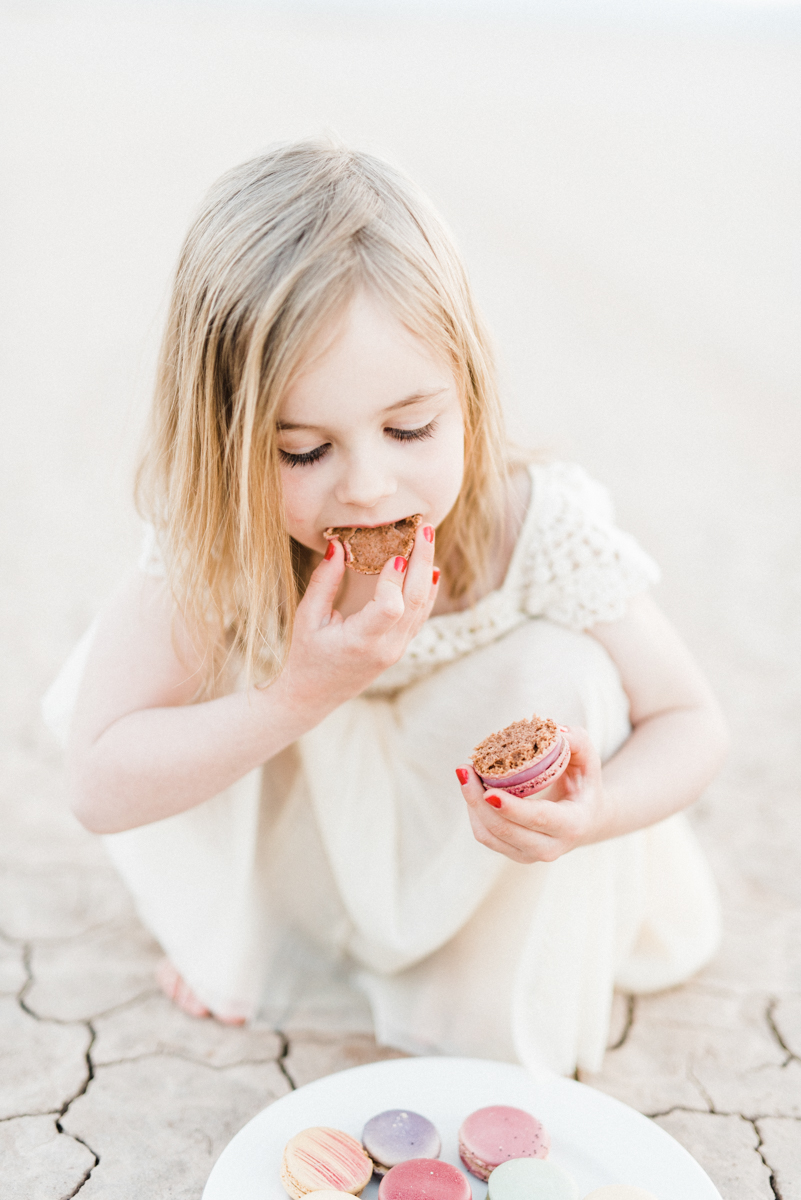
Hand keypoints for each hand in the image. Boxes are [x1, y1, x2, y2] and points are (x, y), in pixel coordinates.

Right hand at [277, 523, 439, 715]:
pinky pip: (420, 617)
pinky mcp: (400, 648)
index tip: (393, 555)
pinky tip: (429, 570)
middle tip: (424, 529)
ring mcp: (397, 650)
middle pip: (416, 601)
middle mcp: (385, 647)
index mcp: (360, 641)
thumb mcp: (307, 618)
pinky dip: (427, 591)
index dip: (394, 580)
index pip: (390, 608)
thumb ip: (323, 582)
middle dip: (422, 561)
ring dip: (427, 571)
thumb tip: (337, 545)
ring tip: (428, 539)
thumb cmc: (305, 656)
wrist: (313, 695)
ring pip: (423, 608)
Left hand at [455, 725, 610, 862]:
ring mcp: (530, 855)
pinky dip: (474, 812)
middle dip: (478, 800)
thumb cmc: (583, 784)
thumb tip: (556, 730)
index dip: (512, 808)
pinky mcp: (513, 853)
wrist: (585, 820)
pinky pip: (484, 835)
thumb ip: (578, 742)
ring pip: (489, 835)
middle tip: (464, 769)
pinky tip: (472, 789)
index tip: (489, 792)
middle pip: (505, 829)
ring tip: (465, 774)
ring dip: (472, 805)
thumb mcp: (588, 761)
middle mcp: (551, 847)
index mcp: (572, 824)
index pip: (538, 819)